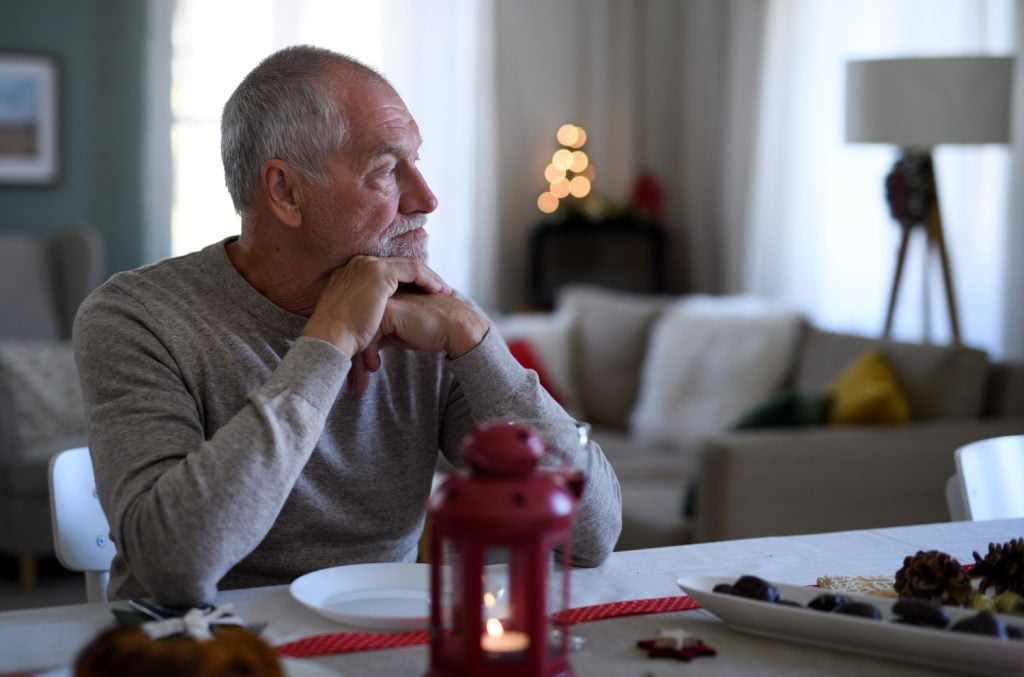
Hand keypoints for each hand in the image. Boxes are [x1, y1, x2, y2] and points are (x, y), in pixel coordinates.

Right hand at [302, 256, 449, 357]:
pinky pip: (412, 271)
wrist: (329, 338)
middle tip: (437, 288)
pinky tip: (437, 290)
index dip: (406, 280)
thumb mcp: (352, 317)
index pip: (386, 271)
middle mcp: (358, 264)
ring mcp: (368, 266)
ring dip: (428, 277)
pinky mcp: (379, 273)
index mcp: (350, 273)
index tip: (421, 292)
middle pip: (398, 265)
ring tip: (442, 290)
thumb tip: (375, 320)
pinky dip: (427, 279)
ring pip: (408, 266)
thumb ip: (365, 310)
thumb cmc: (339, 337)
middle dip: (420, 276)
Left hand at [356, 291, 488, 377]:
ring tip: (361, 382)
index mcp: (379, 298)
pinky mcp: (389, 311)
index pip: (357, 325)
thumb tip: (360, 351)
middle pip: (355, 329)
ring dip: (358, 361)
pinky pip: (368, 336)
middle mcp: (378, 296)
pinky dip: (368, 355)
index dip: (356, 349)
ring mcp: (382, 301)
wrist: (454, 328)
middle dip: (353, 358)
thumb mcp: (399, 332)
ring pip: (359, 333)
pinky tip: (375, 367)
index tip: (356, 372)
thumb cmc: (429, 332)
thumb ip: (380, 333)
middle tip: (355, 383)